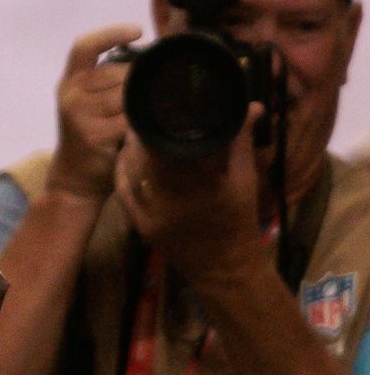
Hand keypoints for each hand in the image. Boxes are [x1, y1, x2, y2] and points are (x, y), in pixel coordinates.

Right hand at [48, 25, 141, 199]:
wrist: (75, 178)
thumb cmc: (91, 135)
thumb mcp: (89, 102)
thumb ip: (107, 81)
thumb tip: (147, 58)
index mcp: (70, 81)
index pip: (85, 47)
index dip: (110, 34)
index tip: (138, 31)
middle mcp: (70, 93)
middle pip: (117, 72)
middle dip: (138, 82)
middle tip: (149, 97)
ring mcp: (79, 114)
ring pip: (126, 95)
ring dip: (140, 104)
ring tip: (144, 116)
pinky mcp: (92, 134)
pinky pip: (129, 119)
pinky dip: (141, 122)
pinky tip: (144, 128)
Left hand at [115, 103, 265, 285]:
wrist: (225, 269)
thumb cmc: (239, 221)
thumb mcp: (245, 180)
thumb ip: (240, 141)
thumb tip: (251, 105)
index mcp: (204, 184)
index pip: (174, 144)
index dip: (162, 123)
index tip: (160, 106)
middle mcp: (175, 199)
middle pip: (147, 155)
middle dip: (143, 134)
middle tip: (143, 116)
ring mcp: (153, 214)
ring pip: (132, 170)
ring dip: (130, 150)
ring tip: (134, 132)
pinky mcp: (141, 225)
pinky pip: (123, 191)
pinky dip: (123, 171)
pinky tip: (125, 157)